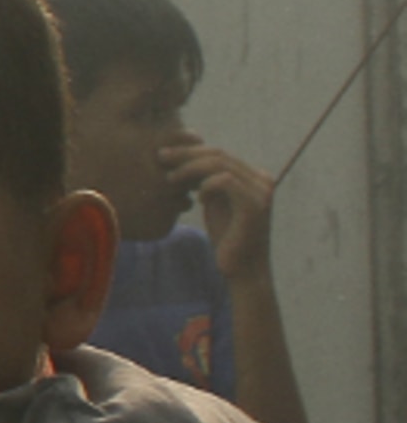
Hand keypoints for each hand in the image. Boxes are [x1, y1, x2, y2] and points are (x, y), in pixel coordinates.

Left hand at [160, 138, 273, 282]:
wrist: (243, 271)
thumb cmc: (226, 240)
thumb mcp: (215, 205)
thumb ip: (207, 184)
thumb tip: (184, 163)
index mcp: (253, 177)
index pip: (219, 154)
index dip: (190, 151)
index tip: (164, 155)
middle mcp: (262, 179)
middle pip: (219, 154)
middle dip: (186, 154)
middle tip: (160, 156)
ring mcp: (261, 190)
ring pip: (221, 164)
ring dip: (190, 168)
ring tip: (170, 179)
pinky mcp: (255, 204)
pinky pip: (226, 181)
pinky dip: (206, 185)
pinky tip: (197, 198)